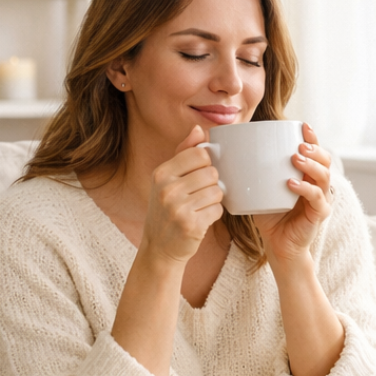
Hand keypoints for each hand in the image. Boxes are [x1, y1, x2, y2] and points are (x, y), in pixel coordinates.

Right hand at [140, 125, 223, 264]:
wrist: (159, 247)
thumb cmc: (166, 209)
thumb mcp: (167, 179)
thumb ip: (183, 153)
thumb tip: (199, 129)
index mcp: (161, 173)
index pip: (200, 154)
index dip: (206, 163)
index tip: (199, 174)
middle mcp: (166, 189)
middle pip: (212, 172)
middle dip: (212, 183)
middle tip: (199, 194)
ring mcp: (177, 208)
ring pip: (217, 191)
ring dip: (214, 200)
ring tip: (200, 207)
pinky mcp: (190, 225)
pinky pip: (217, 210)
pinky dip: (214, 214)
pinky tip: (201, 219)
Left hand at [252, 123, 333, 264]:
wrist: (277, 245)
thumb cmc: (268, 215)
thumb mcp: (258, 190)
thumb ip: (249, 173)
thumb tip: (222, 154)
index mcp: (306, 175)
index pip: (314, 152)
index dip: (312, 138)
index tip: (303, 126)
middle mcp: (317, 184)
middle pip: (325, 160)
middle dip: (314, 149)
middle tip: (299, 145)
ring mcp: (321, 199)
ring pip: (324, 177)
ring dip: (311, 165)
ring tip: (296, 159)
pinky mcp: (319, 214)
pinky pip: (317, 198)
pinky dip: (305, 189)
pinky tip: (291, 183)